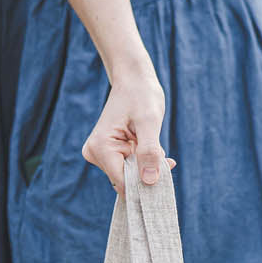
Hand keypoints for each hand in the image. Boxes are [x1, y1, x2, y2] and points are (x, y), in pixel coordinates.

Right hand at [81, 55, 175, 196]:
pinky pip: (128, 168)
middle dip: (147, 173)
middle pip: (125, 181)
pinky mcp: (107, 153)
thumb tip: (150, 182)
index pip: (123, 183)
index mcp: (101, 147)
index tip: (167, 172)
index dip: (145, 183)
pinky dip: (143, 163)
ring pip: (128, 176)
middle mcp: (94, 154)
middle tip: (166, 158)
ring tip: (156, 147)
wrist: (133, 79)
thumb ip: (149, 152)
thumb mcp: (149, 122)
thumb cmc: (141, 95)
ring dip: (147, 167)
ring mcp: (99, 154)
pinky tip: (152, 149)